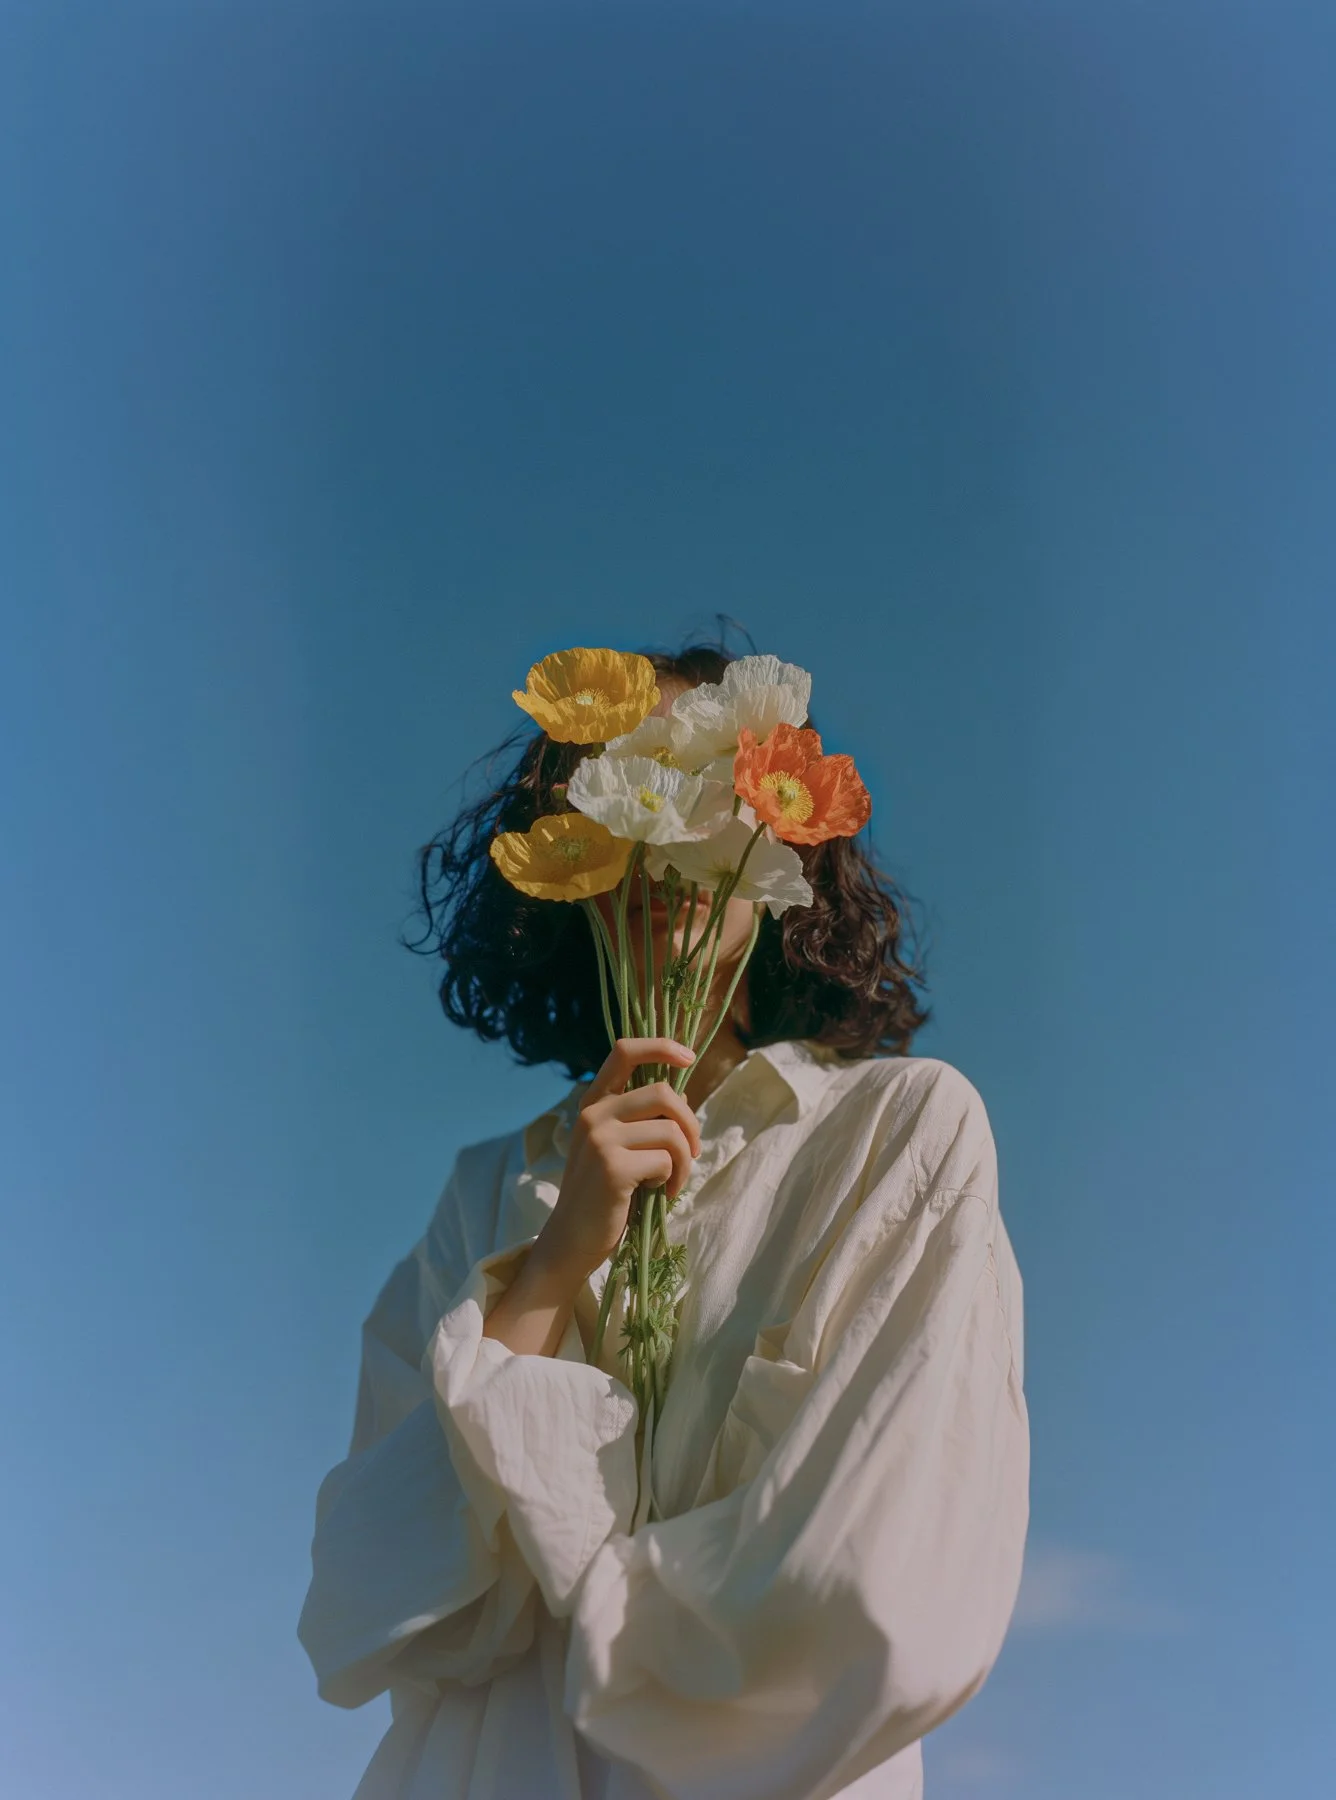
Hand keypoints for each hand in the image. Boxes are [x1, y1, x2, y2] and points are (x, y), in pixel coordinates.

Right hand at [541, 1037, 701, 1278]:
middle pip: (663, 1092)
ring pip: (671, 1131)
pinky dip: (673, 1179)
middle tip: (692, 1152)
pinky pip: (665, 1160)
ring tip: (673, 1183)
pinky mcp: (612, 1167)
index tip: (689, 1057)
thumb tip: (684, 1096)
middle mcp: (593, 1114)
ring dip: (684, 1161)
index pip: (624, 1051)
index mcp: (594, 1103)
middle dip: (690, 1123)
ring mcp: (600, 1139)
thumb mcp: (620, 1148)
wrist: (572, 1241)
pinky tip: (659, 1194)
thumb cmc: (603, 1194)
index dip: (661, 1046)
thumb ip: (645, 1120)